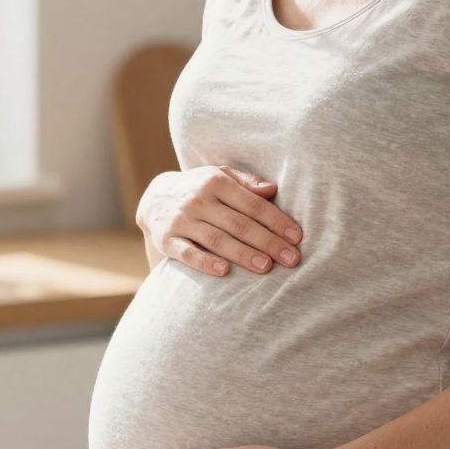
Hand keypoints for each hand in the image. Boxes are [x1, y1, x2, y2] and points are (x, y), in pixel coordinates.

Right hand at [136, 166, 302, 277]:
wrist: (153, 198)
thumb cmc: (198, 189)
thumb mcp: (220, 176)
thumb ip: (246, 183)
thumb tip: (272, 189)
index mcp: (216, 181)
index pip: (253, 204)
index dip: (276, 221)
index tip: (296, 237)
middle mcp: (199, 199)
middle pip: (239, 223)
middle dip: (267, 242)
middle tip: (291, 259)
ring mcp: (182, 220)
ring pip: (217, 239)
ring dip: (243, 254)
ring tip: (266, 267)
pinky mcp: (166, 239)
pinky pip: (187, 253)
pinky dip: (205, 262)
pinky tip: (224, 271)